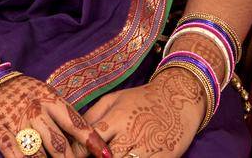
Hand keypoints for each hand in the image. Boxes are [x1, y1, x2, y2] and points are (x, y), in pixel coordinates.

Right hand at [0, 74, 110, 157]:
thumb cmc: (18, 90)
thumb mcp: (43, 92)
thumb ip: (60, 111)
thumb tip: (83, 133)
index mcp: (51, 99)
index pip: (76, 123)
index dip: (92, 142)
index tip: (105, 155)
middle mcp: (36, 111)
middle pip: (59, 145)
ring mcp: (18, 122)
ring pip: (39, 154)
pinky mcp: (0, 132)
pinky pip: (15, 155)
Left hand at [83, 69, 207, 157]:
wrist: (180, 98)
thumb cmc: (142, 99)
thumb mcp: (115, 99)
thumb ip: (92, 115)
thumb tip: (71, 132)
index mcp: (117, 118)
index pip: (90, 140)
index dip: (78, 152)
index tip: (72, 155)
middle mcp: (132, 135)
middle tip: (90, 156)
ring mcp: (149, 149)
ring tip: (111, 156)